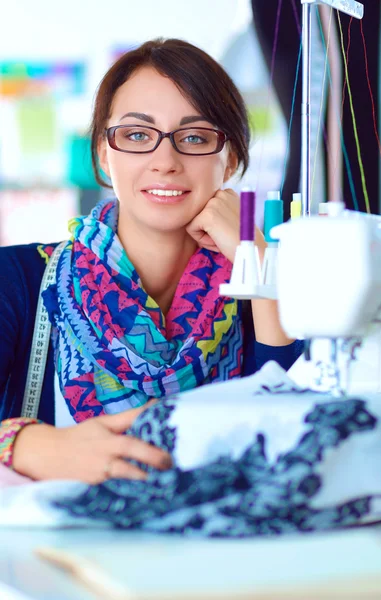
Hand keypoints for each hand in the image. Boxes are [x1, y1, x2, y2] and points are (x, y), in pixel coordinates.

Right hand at [12, 402, 171, 483]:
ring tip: (162, 486)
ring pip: (122, 484)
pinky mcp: (93, 491)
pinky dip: (127, 494)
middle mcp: (104, 461)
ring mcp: (98, 479)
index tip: (170, 456)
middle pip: (130, 468)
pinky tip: (143, 497)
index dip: (151, 451)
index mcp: (108, 441)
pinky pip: (113, 493)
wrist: (46, 454)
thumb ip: (129, 416)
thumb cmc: (79, 436)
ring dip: (141, 485)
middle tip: (170, 472)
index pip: (132, 445)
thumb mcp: (103, 422)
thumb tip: (154, 404)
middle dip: (149, 471)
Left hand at [186, 188, 266, 262]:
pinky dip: (202, 240)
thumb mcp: (231, 219)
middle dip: (207, 229)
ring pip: (193, 222)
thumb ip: (218, 212)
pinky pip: (191, 230)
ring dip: (205, 235)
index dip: (213, 224)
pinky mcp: (206, 215)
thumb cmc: (243, 240)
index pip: (204, 208)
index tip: (228, 231)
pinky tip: (218, 241)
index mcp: (227, 193)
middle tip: (225, 236)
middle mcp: (220, 193)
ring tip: (222, 238)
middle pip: (197, 214)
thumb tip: (195, 215)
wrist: (254, 251)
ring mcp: (213, 203)